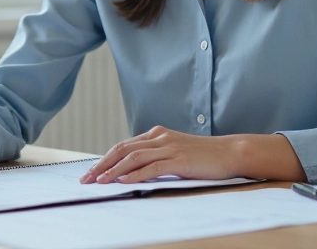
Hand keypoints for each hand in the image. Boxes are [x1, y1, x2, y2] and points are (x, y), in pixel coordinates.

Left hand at [80, 126, 235, 184]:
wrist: (230, 152)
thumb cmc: (203, 156)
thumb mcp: (175, 152)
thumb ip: (156, 156)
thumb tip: (132, 170)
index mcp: (156, 134)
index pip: (123, 146)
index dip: (104, 159)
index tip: (90, 173)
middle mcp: (160, 137)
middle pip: (122, 149)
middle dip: (102, 165)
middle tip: (86, 179)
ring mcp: (169, 147)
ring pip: (133, 157)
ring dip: (113, 171)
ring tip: (99, 182)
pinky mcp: (179, 159)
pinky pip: (152, 167)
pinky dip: (135, 175)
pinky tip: (123, 182)